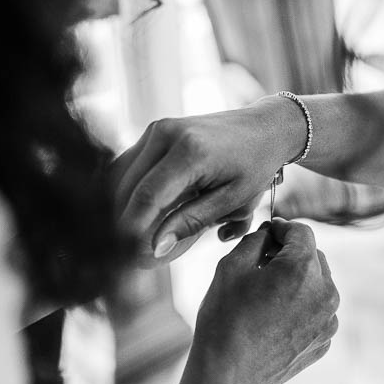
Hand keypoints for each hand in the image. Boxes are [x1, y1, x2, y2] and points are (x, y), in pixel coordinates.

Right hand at [112, 98, 309, 266]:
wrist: (264, 127)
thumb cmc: (254, 166)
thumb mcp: (232, 200)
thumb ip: (191, 222)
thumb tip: (157, 248)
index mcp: (191, 151)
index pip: (148, 196)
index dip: (132, 229)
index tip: (128, 255)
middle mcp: (167, 134)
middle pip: (128, 188)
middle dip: (122, 222)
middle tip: (127, 252)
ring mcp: (157, 129)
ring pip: (120, 177)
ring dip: (120, 208)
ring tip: (128, 235)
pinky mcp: (153, 131)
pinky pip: (127, 166)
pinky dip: (126, 192)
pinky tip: (130, 213)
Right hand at [187, 220, 339, 383]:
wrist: (228, 373)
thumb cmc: (224, 318)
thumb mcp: (230, 267)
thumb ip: (255, 240)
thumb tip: (269, 233)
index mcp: (303, 267)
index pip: (301, 232)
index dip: (282, 228)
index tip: (267, 233)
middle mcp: (325, 291)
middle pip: (313, 257)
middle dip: (291, 255)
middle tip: (262, 265)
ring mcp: (328, 319)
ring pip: (317, 286)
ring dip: (297, 283)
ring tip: (267, 296)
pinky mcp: (324, 340)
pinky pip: (317, 313)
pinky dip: (301, 309)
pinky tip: (274, 320)